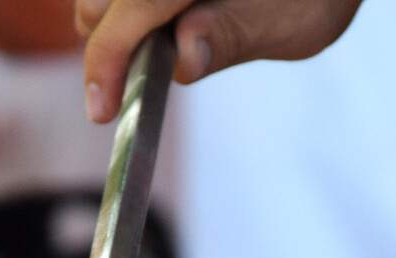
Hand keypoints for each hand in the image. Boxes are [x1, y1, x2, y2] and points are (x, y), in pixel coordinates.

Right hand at [76, 0, 365, 121]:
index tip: (101, 108)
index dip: (108, 58)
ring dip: (115, 24)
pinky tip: (161, 31)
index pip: (134, 7)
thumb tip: (183, 59)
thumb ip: (232, 37)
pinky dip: (130, 15)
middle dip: (105, 43)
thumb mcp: (295, 24)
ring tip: (147, 59)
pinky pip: (126, 1)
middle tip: (123, 90)